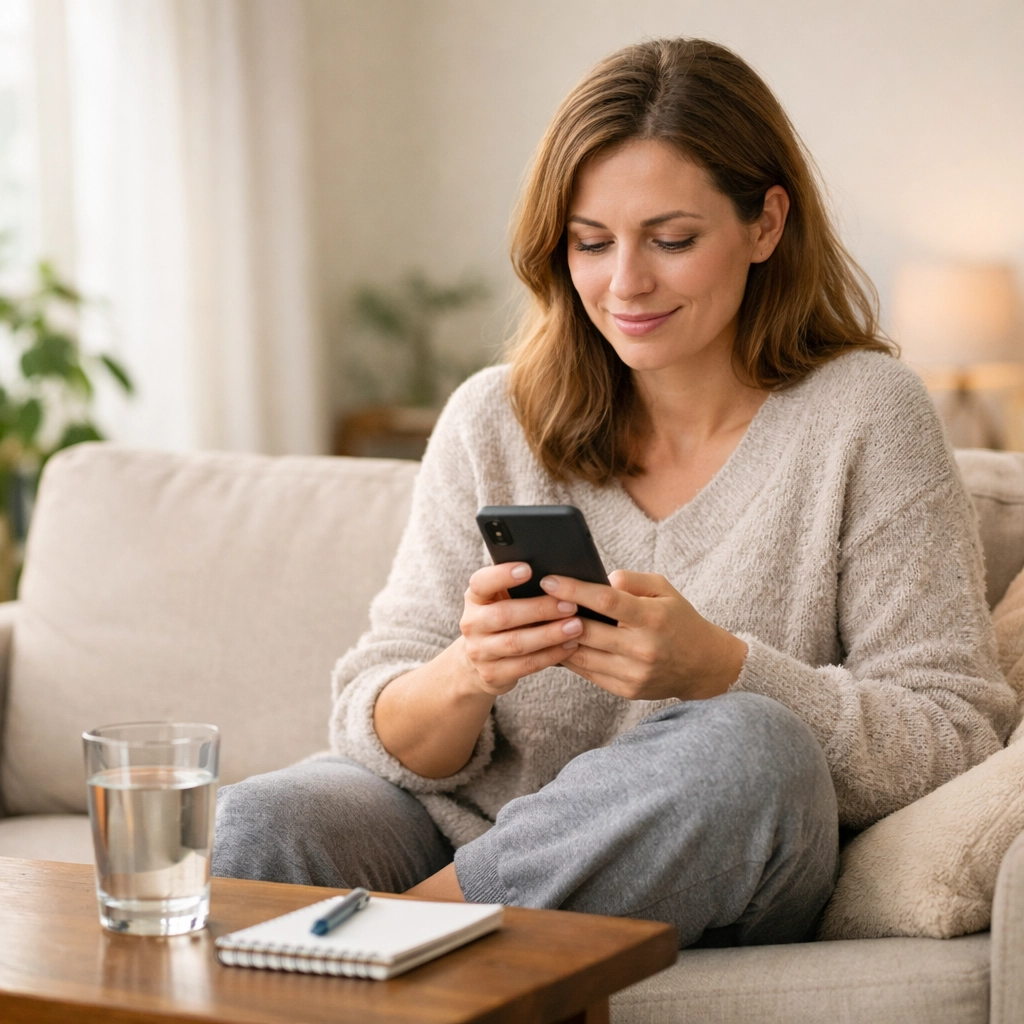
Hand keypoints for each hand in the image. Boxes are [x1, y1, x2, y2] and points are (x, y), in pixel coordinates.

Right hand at [458, 562, 582, 695]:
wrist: (477, 662)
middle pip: (503, 615)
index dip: (502, 575)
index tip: (528, 569)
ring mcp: (479, 652)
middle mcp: (472, 624)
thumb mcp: (500, 599)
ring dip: (549, 635)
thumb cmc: (501, 620)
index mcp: (475, 598)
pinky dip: (550, 656)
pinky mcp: (492, 674)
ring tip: (576, 627)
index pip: (481, 583)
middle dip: (540, 610)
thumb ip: (519, 587)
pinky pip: (525, 665)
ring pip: (516, 643)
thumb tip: (558, 576)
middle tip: (570, 605)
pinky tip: (570, 646)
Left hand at [539, 570, 747, 700]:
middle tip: (535, 601)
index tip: (549, 580)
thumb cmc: (678, 619)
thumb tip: (598, 580)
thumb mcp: (664, 589)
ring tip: (539, 621)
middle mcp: (642, 649)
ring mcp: (633, 674)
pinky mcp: (625, 690)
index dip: (574, 590)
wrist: (702, 665)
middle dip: (557, 615)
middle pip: (587, 631)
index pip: (607, 601)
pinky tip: (555, 643)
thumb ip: (631, 580)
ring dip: (556, 639)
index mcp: (652, 618)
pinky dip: (569, 657)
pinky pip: (587, 672)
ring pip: (581, 655)